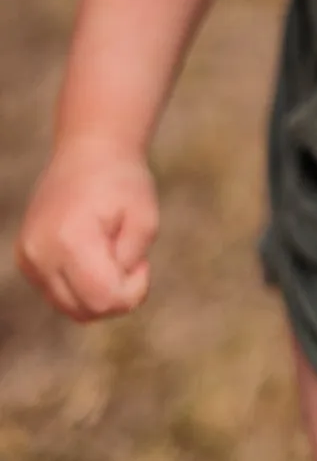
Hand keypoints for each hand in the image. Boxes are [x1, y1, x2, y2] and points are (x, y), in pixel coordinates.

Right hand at [15, 136, 158, 321]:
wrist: (90, 149)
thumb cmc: (123, 182)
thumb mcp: (146, 220)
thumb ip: (132, 264)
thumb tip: (112, 297)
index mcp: (70, 240)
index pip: (103, 300)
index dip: (132, 291)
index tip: (142, 262)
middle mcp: (40, 253)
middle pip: (84, 312)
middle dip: (116, 294)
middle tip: (130, 258)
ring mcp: (28, 257)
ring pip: (69, 308)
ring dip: (97, 292)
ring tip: (111, 253)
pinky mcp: (26, 258)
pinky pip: (58, 293)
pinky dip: (80, 284)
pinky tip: (93, 252)